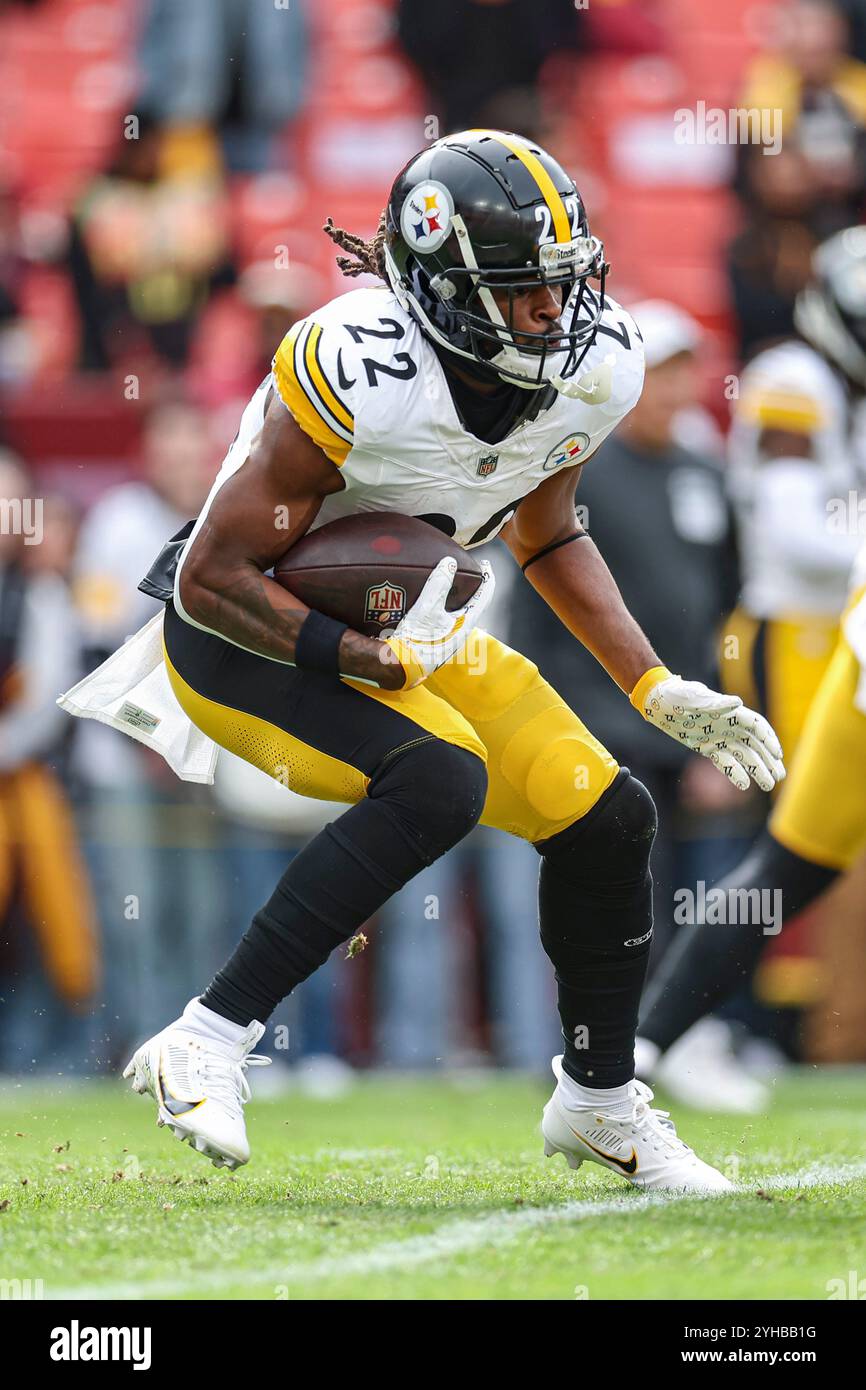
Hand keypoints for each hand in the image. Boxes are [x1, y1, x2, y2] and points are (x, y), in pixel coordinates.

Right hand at [381, 557, 494, 688]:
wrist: (397, 665)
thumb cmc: (416, 640)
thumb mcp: (427, 608)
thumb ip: (438, 584)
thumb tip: (450, 562)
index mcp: (465, 625)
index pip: (484, 597)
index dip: (487, 578)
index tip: (486, 564)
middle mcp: (460, 632)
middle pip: (472, 604)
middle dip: (471, 586)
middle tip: (467, 570)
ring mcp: (447, 637)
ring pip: (457, 611)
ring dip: (456, 595)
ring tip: (449, 581)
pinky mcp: (434, 639)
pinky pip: (444, 616)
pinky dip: (442, 604)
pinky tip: (431, 599)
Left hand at [631, 667, 785, 791]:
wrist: (659, 702)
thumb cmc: (678, 695)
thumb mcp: (695, 698)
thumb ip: (716, 703)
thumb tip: (737, 703)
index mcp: (731, 712)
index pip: (756, 726)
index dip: (768, 739)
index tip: (777, 754)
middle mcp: (730, 726)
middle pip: (755, 745)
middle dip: (768, 760)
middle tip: (780, 776)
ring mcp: (720, 737)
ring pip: (743, 756)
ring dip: (756, 770)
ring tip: (768, 785)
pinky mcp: (708, 747)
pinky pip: (725, 762)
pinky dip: (734, 773)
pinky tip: (744, 785)